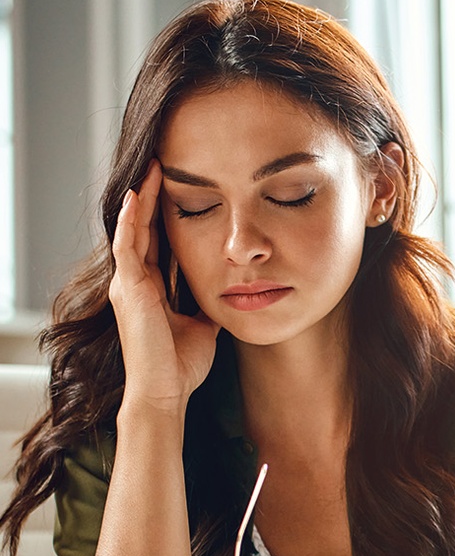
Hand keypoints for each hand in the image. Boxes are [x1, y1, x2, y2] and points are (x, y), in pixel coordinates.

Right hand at [109, 159, 218, 413]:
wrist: (165, 392)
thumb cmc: (181, 367)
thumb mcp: (202, 327)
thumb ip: (207, 307)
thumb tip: (228, 294)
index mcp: (151, 289)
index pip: (156, 242)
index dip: (164, 215)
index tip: (179, 189)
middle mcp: (134, 282)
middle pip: (141, 228)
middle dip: (150, 196)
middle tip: (161, 163)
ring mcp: (128, 284)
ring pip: (131, 229)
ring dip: (140, 198)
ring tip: (151, 167)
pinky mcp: (128, 289)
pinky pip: (126, 245)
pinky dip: (130, 220)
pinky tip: (136, 196)